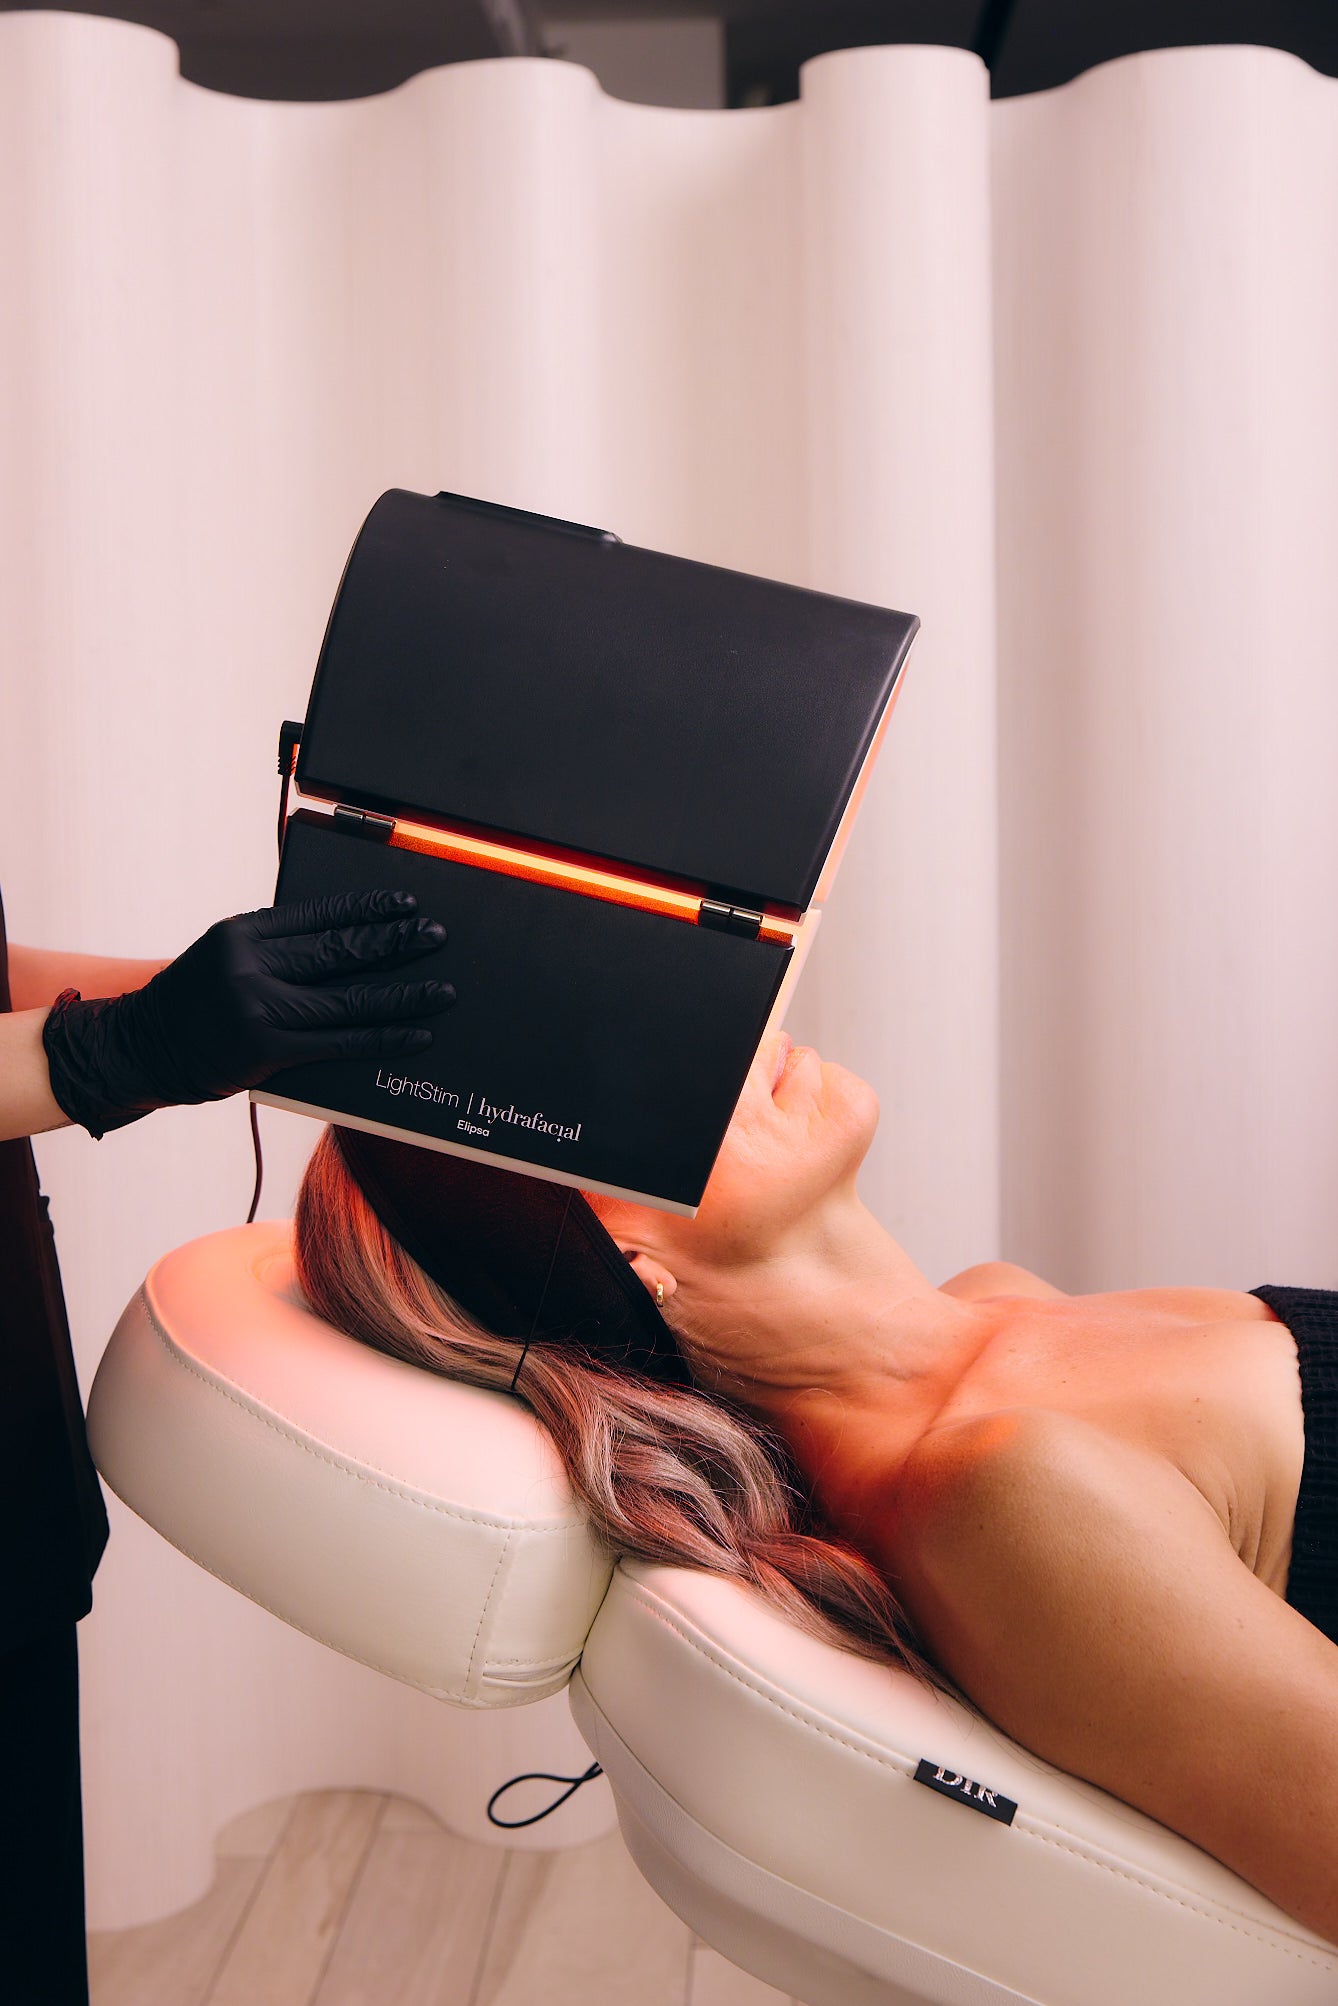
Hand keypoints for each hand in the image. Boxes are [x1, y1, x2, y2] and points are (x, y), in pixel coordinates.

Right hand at [41, 891, 454, 1136]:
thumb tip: (348, 937)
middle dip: (395, 942)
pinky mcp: (267, 1049)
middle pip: (340, 949)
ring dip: (403, 994)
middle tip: (435, 936)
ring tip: (443, 990)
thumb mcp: (224, 954)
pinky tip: (416, 1033)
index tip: (405, 905)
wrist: (141, 1047)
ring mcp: (259, 1007)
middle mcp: (251, 964)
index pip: (319, 914)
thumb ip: (276, 946)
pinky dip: (383, 1037)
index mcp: (243, 931)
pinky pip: (340, 1041)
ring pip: (348, 997)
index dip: (367, 909)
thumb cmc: (192, 1001)